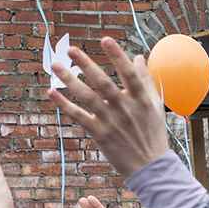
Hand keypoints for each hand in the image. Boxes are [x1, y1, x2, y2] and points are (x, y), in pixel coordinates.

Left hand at [51, 40, 171, 177]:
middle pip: (103, 83)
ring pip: (88, 98)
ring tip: (56, 65)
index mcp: (141, 100)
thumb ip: (146, 80)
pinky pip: (79, 116)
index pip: (129, 74)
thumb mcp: (156, 106)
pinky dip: (65, 105)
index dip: (117, 56)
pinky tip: (52, 92)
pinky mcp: (100, 134)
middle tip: (71, 49)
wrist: (151, 168)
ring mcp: (111, 122)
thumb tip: (139, 57)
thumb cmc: (153, 133)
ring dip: (70, 81)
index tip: (105, 39)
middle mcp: (125, 109)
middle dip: (87, 65)